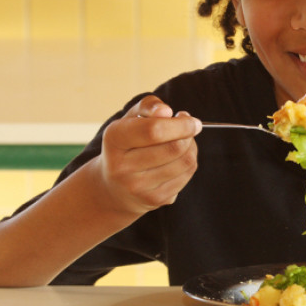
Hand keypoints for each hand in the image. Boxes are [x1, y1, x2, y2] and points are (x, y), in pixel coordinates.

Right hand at [94, 95, 201, 214]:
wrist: (113, 187)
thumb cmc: (128, 143)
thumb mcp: (131, 118)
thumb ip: (149, 106)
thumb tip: (166, 111)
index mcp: (114, 139)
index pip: (154, 130)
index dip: (180, 124)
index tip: (189, 118)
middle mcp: (122, 166)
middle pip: (174, 147)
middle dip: (188, 134)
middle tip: (189, 127)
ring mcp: (137, 187)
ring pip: (185, 162)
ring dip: (191, 146)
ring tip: (183, 140)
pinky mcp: (154, 200)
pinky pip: (187, 175)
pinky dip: (190, 162)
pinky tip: (179, 157)